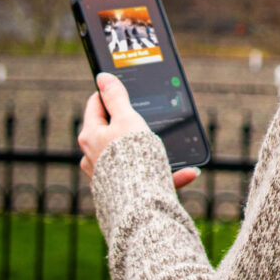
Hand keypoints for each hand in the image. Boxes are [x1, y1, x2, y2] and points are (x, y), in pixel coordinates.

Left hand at [78, 72, 199, 189]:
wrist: (137, 202)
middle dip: (132, 123)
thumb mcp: (126, 118)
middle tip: (149, 118)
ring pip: (131, 155)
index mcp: (90, 136)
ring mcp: (106, 174)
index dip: (111, 94)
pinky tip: (188, 172)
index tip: (126, 90)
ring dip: (153, 150)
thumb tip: (103, 77)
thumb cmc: (130, 156)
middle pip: (111, 129)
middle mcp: (92, 156)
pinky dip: (167, 173)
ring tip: (171, 149)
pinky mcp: (122, 190)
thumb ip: (116, 97)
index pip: (95, 104)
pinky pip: (147, 176)